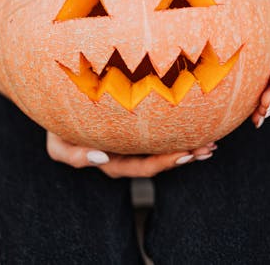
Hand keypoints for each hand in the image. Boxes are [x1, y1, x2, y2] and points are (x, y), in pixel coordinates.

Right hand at [46, 131, 216, 177]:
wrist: (56, 102)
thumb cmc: (56, 123)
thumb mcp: (57, 144)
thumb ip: (75, 156)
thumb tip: (103, 158)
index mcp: (111, 162)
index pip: (143, 167)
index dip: (165, 162)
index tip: (186, 154)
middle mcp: (126, 155)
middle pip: (160, 161)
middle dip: (185, 156)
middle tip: (209, 148)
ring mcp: (132, 141)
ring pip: (164, 147)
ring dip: (188, 146)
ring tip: (213, 142)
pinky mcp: (137, 126)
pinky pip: (161, 132)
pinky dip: (180, 130)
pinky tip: (200, 126)